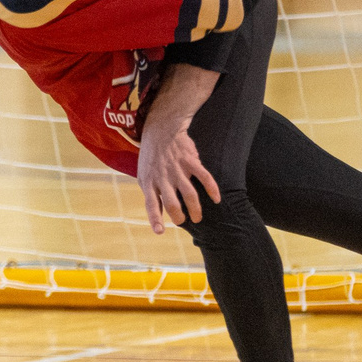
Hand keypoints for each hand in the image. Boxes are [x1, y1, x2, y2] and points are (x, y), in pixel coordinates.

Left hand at [136, 118, 220, 233]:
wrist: (161, 130)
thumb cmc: (152, 157)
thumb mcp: (144, 175)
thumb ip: (151, 193)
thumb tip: (157, 215)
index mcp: (149, 181)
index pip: (151, 203)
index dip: (155, 218)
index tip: (160, 231)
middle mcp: (163, 177)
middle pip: (172, 202)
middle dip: (179, 216)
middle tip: (184, 221)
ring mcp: (177, 169)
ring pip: (189, 194)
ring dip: (195, 209)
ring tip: (198, 217)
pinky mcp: (191, 161)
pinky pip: (204, 177)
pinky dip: (212, 189)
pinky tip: (216, 199)